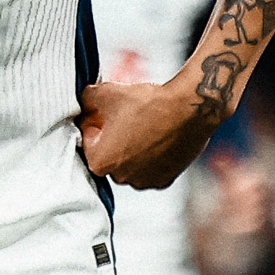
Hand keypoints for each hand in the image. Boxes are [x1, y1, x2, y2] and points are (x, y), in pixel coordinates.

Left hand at [81, 75, 221, 190]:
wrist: (189, 108)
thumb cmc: (148, 103)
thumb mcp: (106, 92)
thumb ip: (86, 99)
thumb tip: (84, 102)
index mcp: (99, 162)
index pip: (87, 140)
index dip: (95, 122)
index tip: (106, 112)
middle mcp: (119, 178)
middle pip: (108, 155)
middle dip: (112, 138)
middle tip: (126, 117)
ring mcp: (144, 182)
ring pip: (129, 164)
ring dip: (132, 149)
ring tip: (143, 126)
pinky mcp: (164, 180)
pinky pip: (150, 169)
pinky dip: (151, 156)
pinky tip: (157, 137)